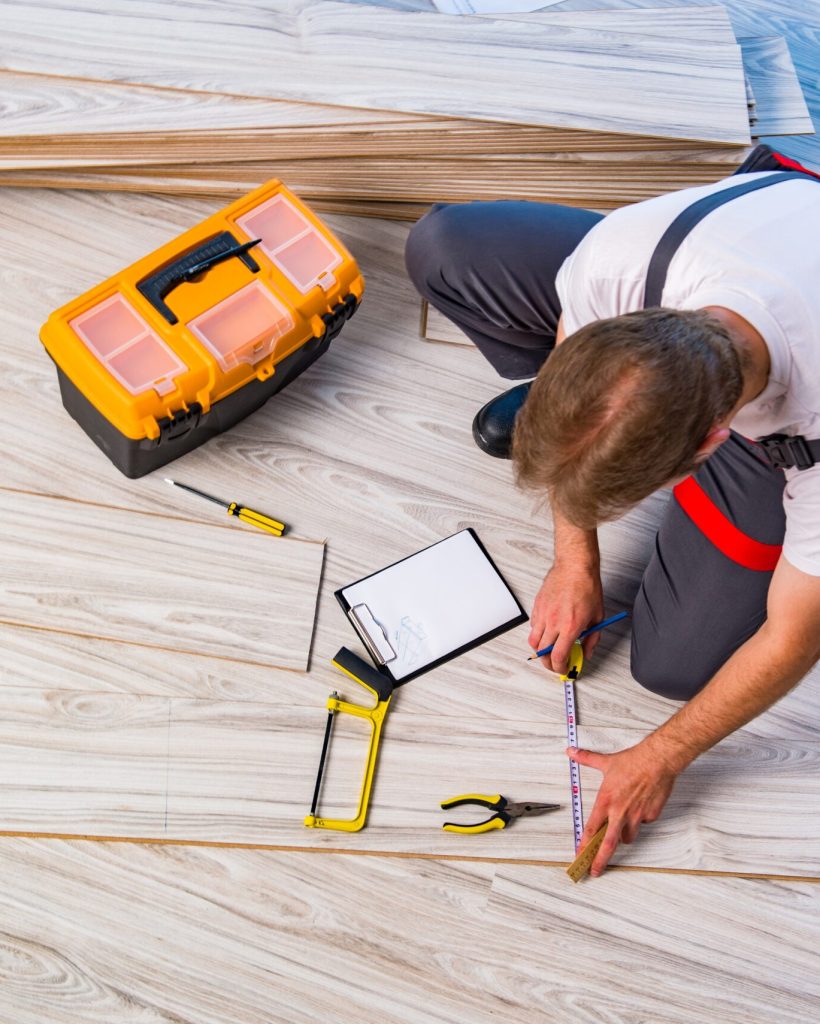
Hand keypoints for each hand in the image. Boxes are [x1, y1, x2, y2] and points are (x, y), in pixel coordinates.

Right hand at [529, 561, 603, 673]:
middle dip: (549, 664)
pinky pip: (532, 626)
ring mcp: (543, 614)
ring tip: (549, 651)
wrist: (575, 567)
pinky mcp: (537, 606)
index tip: (564, 669)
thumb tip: (587, 652)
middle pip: (543, 653)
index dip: (560, 668)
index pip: (558, 657)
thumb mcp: (598, 616)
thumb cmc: (587, 587)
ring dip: (540, 651)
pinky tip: (547, 632)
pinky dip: (538, 634)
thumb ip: (593, 638)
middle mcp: (553, 622)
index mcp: (570, 627)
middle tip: (556, 664)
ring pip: (533, 641)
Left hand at [567, 739, 678, 876]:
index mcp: (606, 802)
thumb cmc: (633, 762)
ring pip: (628, 836)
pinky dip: (640, 820)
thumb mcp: (606, 762)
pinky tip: (640, 806)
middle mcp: (620, 812)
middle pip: (608, 844)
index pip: (591, 829)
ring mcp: (636, 816)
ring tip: (621, 826)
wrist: (657, 761)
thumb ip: (586, 759)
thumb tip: (572, 752)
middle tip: (595, 871)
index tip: (580, 856)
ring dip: (623, 835)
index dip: (584, 845)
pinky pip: (643, 823)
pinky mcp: (651, 815)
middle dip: (600, 860)